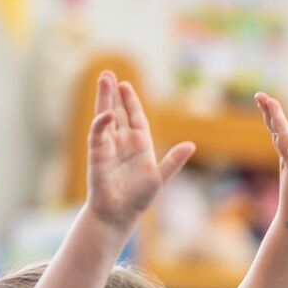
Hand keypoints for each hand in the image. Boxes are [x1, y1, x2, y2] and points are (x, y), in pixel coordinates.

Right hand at [86, 70, 193, 228]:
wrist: (119, 213)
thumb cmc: (139, 198)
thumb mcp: (161, 177)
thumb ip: (174, 161)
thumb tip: (190, 145)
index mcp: (139, 144)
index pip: (135, 116)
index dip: (130, 101)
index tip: (126, 85)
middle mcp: (122, 141)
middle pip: (117, 111)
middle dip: (112, 93)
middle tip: (107, 74)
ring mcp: (108, 146)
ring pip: (105, 117)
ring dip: (104, 99)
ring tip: (102, 79)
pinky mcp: (97, 154)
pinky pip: (99, 134)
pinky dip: (102, 123)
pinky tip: (107, 113)